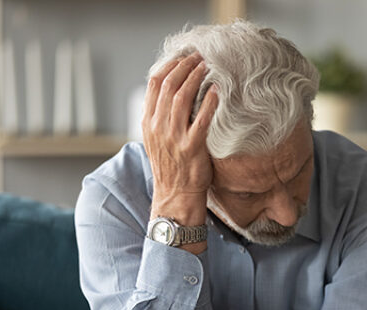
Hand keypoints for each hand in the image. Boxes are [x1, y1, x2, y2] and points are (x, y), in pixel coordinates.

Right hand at [143, 53, 218, 225]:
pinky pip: (201, 119)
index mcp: (148, 121)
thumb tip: (173, 92)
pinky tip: (217, 91)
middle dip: (185, 66)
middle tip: (199, 56)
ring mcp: (174, 137)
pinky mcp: (191, 147)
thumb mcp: (158, 139)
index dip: (169, 65)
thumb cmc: (172, 166)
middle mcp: (158, 126)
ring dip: (196, 78)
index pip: (154, 83)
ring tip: (207, 66)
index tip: (183, 56)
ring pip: (182, 97)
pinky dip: (209, 102)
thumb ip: (162, 117)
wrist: (176, 195)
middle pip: (168, 85)